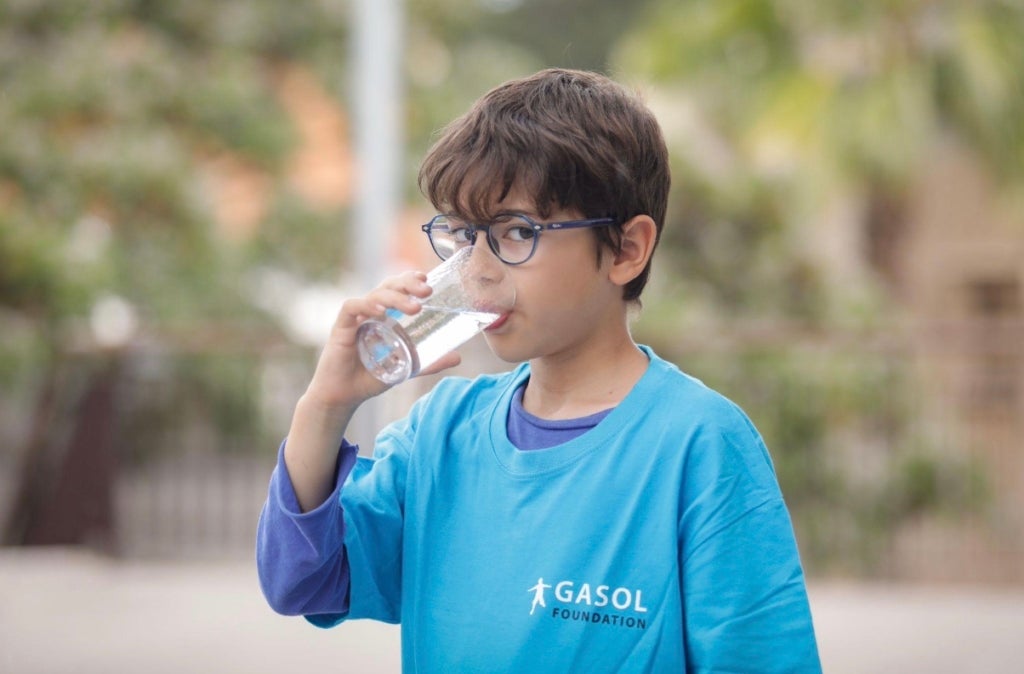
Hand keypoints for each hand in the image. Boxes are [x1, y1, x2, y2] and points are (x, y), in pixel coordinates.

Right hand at [303, 270, 461, 411]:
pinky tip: (381, 311)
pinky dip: (367, 305)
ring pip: (375, 295)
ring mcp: (355, 317)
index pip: (397, 288)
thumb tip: (458, 358)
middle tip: (427, 291)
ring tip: (415, 308)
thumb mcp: (406, 368)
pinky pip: (352, 307)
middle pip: (388, 285)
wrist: (343, 396)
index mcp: (384, 315)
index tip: (427, 279)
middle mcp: (369, 311)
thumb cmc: (370, 378)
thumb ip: (429, 362)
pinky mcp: (341, 327)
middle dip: (408, 284)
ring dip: (395, 297)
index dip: (410, 279)